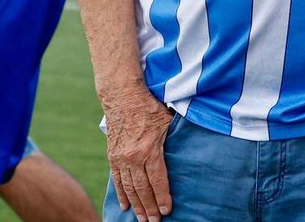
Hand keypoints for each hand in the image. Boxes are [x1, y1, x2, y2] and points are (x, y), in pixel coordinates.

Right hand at [102, 85, 174, 220]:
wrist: (122, 96)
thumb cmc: (149, 106)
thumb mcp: (168, 120)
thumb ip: (177, 137)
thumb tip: (192, 146)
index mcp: (149, 149)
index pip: (158, 180)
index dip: (162, 197)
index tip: (167, 211)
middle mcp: (133, 157)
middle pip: (142, 189)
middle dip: (149, 208)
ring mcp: (121, 158)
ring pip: (129, 188)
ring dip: (136, 205)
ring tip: (142, 219)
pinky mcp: (112, 156)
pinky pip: (117, 180)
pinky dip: (121, 194)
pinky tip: (125, 206)